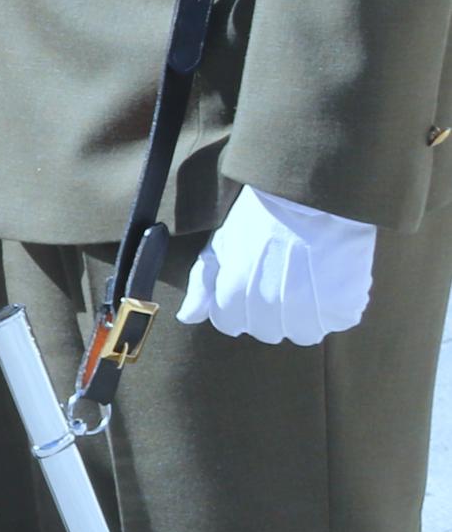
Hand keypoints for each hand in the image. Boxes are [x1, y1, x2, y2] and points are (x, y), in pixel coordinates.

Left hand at [180, 187, 378, 343]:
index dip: (236, 304)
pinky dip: (335, 306)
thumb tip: (188, 317)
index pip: (228, 324)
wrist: (311, 197)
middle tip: (280, 277)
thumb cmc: (261, 218)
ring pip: (301, 334)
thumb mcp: (221, 244)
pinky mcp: (342, 308)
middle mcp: (269, 307)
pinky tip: (328, 278)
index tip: (250, 282)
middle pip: (265, 332)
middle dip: (268, 311)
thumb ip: (202, 284)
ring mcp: (307, 311)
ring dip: (303, 314)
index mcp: (234, 293)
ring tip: (306, 279)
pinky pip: (335, 322)